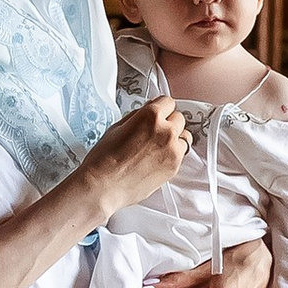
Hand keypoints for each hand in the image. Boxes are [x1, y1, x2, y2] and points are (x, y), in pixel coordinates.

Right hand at [91, 97, 188, 213]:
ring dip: (174, 138)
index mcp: (151, 116)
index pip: (168, 102)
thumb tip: (147, 112)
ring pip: (184, 137)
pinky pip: (180, 154)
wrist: (103, 186)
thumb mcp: (117, 127)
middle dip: (168, 122)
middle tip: (155, 131)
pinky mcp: (174, 167)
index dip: (160, 108)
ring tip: (157, 146)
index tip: (158, 112)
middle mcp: (166, 131)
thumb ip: (138, 116)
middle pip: (178, 118)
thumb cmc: (104, 160)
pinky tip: (156, 159)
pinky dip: (172, 154)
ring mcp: (173, 150)